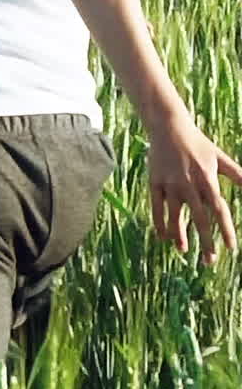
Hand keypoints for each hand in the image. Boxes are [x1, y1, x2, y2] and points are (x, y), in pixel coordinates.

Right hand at [148, 115, 241, 265]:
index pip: (219, 210)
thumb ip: (237, 174)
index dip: (224, 230)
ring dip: (179, 235)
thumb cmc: (198, 143)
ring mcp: (170, 184)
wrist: (169, 127)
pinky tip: (164, 237)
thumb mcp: (219, 157)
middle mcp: (189, 184)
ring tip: (183, 251)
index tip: (230, 248)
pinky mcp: (155, 182)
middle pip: (199, 218)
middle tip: (210, 261)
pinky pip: (156, 207)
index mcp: (207, 179)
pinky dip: (159, 223)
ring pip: (175, 215)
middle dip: (205, 241)